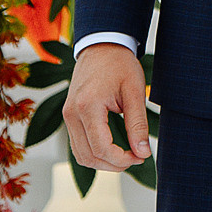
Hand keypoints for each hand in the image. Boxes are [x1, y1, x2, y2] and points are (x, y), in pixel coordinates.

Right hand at [66, 43, 150, 171]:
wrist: (102, 46)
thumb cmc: (119, 64)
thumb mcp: (135, 91)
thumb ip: (138, 124)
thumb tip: (143, 152)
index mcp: (87, 105)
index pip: (101, 147)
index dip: (121, 159)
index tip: (140, 157)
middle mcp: (71, 113)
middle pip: (88, 156)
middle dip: (113, 164)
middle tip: (137, 157)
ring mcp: (67, 115)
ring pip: (81, 155)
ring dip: (103, 162)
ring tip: (126, 155)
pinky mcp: (69, 116)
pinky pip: (78, 145)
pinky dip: (94, 152)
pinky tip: (113, 148)